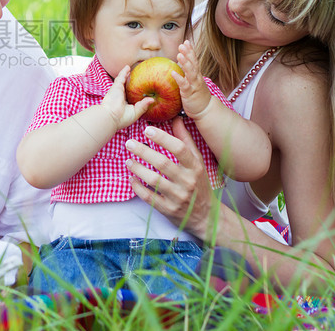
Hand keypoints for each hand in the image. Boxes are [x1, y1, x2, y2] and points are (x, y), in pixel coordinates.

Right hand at [102, 65, 153, 129]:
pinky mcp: (116, 87)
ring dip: (128, 75)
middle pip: (128, 87)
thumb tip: (153, 99)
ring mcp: (119, 91)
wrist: (111, 117)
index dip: (137, 92)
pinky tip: (127, 67)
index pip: (132, 96)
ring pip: (124, 81)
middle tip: (139, 76)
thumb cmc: (122, 118)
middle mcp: (122, 96)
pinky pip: (121, 77)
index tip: (144, 88)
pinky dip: (124, 72)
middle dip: (132, 82)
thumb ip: (143, 105)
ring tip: (132, 69)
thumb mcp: (136, 112)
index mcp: (127, 103)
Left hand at [124, 116, 213, 237]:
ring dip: (138, 169)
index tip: (147, 130)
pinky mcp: (168, 209)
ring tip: (128, 160)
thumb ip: (186, 141)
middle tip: (129, 143)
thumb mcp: (198, 162)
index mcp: (195, 168)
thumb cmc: (200, 184)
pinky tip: (131, 178)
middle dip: (144, 152)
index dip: (163, 138)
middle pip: (163, 163)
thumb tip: (176, 119)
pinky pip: (149, 197)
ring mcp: (178, 197)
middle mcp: (187, 182)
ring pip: (154, 180)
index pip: (179, 149)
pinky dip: (137, 187)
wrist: (206, 216)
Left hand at [173, 40, 213, 119]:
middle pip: (193, 63)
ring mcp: (194, 85)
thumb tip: (179, 66)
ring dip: (185, 63)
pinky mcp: (189, 93)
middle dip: (188, 53)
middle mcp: (196, 78)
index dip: (191, 50)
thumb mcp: (192, 83)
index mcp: (197, 75)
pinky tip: (173, 73)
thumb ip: (188, 74)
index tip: (186, 41)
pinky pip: (184, 85)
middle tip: (182, 44)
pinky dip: (179, 78)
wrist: (205, 110)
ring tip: (179, 55)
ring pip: (190, 72)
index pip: (194, 60)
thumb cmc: (197, 96)